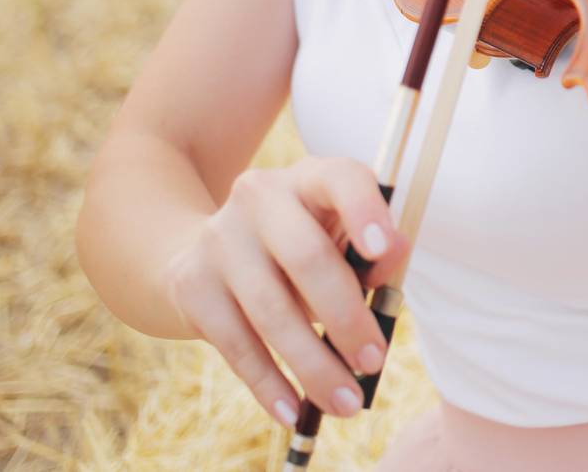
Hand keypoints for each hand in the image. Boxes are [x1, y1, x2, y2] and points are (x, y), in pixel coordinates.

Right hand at [158, 156, 410, 426]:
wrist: (209, 252)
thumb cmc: (303, 246)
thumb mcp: (341, 237)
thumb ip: (374, 249)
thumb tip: (395, 254)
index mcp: (311, 177)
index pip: (341, 179)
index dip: (364, 211)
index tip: (383, 250)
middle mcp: (260, 197)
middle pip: (307, 257)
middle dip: (346, 317)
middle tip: (374, 362)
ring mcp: (220, 239)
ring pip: (272, 310)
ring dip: (313, 365)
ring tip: (346, 402)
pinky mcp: (193, 284)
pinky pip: (235, 344)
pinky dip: (268, 383)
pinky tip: (293, 410)